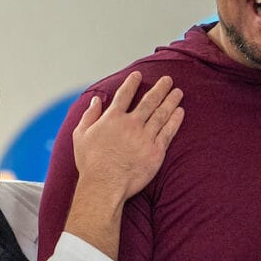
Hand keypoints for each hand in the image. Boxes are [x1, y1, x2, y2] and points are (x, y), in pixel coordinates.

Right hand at [72, 71, 183, 201]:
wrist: (105, 185)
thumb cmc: (90, 163)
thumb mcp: (81, 135)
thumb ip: (89, 115)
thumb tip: (95, 100)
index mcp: (112, 118)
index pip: (124, 95)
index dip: (132, 83)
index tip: (138, 74)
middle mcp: (131, 124)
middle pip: (149, 101)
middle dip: (160, 88)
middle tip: (168, 79)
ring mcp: (145, 137)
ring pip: (161, 114)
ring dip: (171, 101)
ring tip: (178, 92)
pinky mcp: (156, 151)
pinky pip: (168, 132)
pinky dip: (175, 120)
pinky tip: (180, 112)